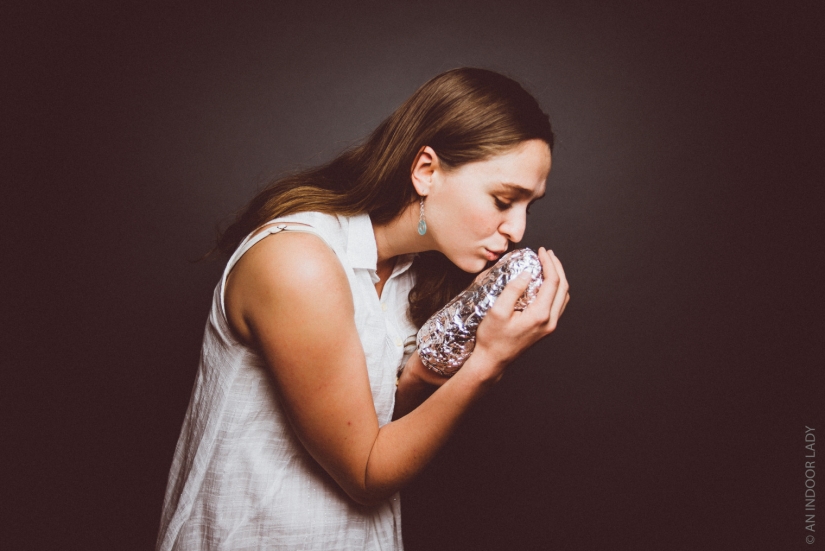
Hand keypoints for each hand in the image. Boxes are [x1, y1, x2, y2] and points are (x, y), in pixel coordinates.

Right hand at [471, 247, 569, 376]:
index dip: (549, 263)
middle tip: (547, 253)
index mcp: (540, 315)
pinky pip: (557, 305)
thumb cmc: (492, 338)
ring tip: (548, 265)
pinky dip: (555, 290)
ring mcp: (549, 326)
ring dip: (558, 278)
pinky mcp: (545, 329)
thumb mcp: (497, 311)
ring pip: (563, 297)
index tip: (541, 251)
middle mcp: (549, 321)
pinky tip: (545, 283)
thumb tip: (526, 274)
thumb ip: (513, 290)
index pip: (552, 282)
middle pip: (563, 288)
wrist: (492, 360)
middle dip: (557, 267)